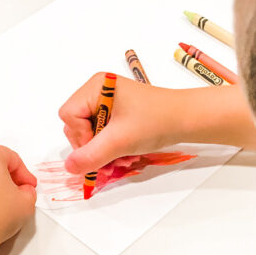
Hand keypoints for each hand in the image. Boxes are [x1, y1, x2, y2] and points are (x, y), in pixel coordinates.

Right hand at [58, 73, 186, 174]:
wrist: (186, 120)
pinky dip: (111, 149)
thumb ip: (91, 156)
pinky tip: (125, 155)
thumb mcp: (120, 141)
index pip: (69, 116)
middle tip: (109, 163)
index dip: (81, 137)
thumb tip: (68, 168)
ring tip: (122, 160)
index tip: (101, 148)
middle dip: (93, 148)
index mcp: (96, 86)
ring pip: (89, 135)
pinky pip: (102, 136)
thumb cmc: (156, 121)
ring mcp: (107, 103)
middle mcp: (99, 91)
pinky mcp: (117, 114)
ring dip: (103, 153)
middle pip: (76, 127)